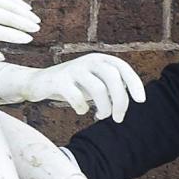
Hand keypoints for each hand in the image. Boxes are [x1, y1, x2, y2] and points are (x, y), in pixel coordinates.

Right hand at [27, 53, 145, 122]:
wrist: (38, 83)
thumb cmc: (73, 85)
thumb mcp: (94, 82)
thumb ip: (112, 86)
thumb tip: (132, 98)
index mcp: (99, 59)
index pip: (122, 68)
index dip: (134, 83)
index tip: (141, 101)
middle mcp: (88, 61)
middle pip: (113, 77)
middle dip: (120, 101)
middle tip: (118, 118)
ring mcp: (73, 69)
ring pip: (98, 88)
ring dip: (104, 108)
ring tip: (101, 116)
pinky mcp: (58, 80)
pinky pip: (77, 97)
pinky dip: (82, 108)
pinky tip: (81, 111)